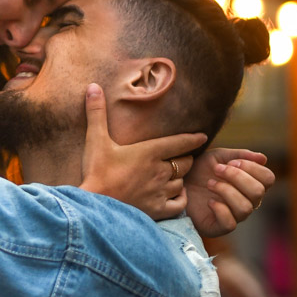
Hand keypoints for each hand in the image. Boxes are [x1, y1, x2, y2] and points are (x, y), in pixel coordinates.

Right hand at [79, 84, 205, 220]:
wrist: (94, 206)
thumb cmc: (96, 171)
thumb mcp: (95, 140)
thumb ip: (97, 113)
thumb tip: (93, 86)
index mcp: (149, 152)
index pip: (180, 142)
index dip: (193, 139)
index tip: (203, 136)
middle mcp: (160, 171)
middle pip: (184, 163)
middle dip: (184, 159)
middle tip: (181, 157)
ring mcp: (160, 192)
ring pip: (182, 182)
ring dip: (180, 178)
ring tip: (175, 176)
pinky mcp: (158, 210)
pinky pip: (180, 204)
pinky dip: (181, 199)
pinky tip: (176, 195)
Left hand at [186, 148, 273, 236]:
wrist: (175, 182)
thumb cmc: (199, 170)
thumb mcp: (217, 156)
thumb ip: (239, 155)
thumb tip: (263, 158)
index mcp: (250, 184)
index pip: (268, 178)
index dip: (252, 168)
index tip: (231, 162)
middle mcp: (247, 201)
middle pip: (258, 192)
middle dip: (237, 177)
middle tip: (217, 169)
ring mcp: (234, 216)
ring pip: (245, 208)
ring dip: (226, 191)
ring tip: (209, 183)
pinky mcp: (218, 227)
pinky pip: (230, 224)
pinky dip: (220, 210)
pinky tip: (209, 201)